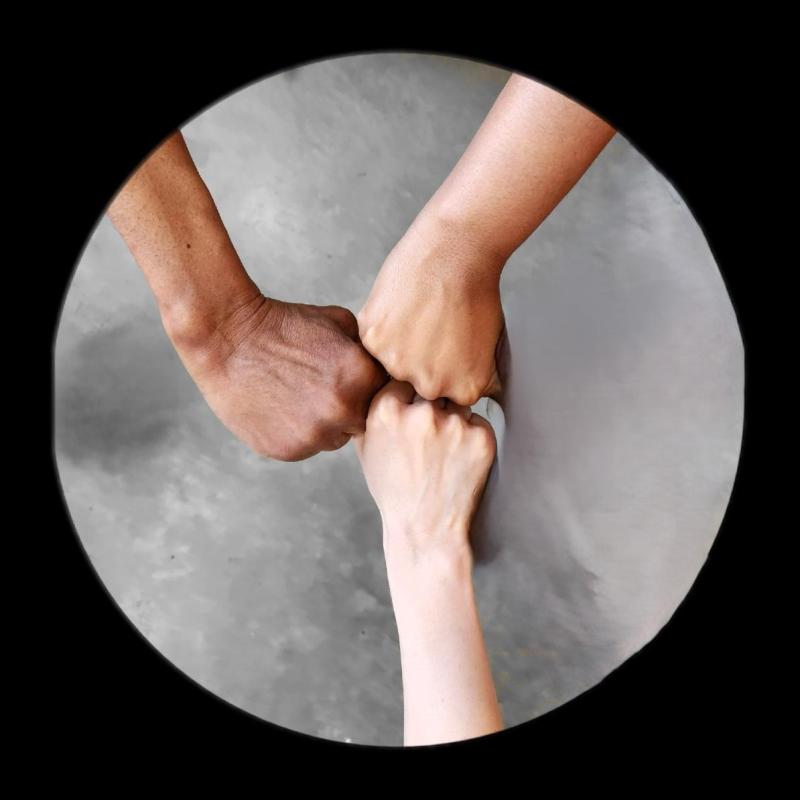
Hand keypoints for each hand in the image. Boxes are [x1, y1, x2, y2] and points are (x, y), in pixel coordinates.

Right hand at [173, 292, 386, 460]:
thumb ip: (369, 352)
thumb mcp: (340, 322)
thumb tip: (389, 368)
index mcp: (362, 378)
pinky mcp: (288, 451)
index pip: (386, 396)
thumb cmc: (286, 324)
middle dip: (351, 406)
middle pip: (363, 421)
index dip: (370, 386)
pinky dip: (298, 432)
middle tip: (323, 386)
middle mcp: (342, 412)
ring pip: (336, 438)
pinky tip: (281, 406)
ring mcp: (313, 436)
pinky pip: (307, 448)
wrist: (229, 337)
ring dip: (326, 423)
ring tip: (300, 395)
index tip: (351, 376)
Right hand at [354, 379, 495, 566]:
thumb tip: (376, 379)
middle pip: (432, 388)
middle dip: (431, 406)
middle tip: (429, 435)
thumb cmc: (393, 489)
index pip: (402, 380)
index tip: (409, 414)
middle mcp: (422, 413)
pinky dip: (471, 436)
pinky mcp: (481, 438)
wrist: (425, 529)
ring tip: (443, 450)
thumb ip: (369, 411)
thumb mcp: (366, 449)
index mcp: (387, 411)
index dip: (406, 397)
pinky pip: (477, 421)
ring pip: (457, 403)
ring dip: (453, 420)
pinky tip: (458, 460)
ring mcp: (454, 425)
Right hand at [358, 215, 506, 406]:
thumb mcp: (488, 346)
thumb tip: (456, 394)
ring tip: (414, 316)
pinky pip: (370, 343)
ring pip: (389, 365)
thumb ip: (468, 378)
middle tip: (427, 330)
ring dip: (395, 346)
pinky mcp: (374, 341)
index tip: (442, 353)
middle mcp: (430, 386)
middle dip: (417, 361)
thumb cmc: (476, 292)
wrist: (454, 253)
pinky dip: (380, 326)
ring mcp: (398, 366)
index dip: (441, 372)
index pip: (443, 397)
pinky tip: (399, 308)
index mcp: (462, 391)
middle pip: (414, 385)